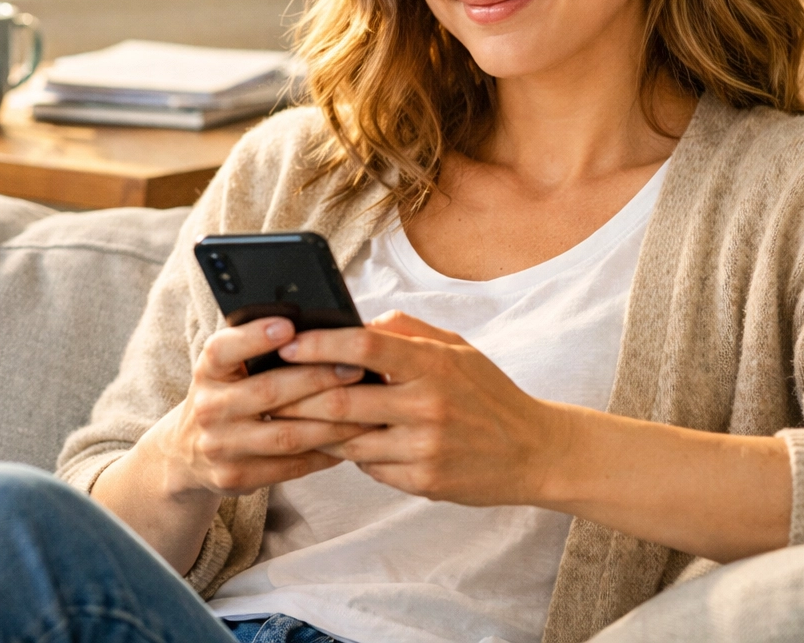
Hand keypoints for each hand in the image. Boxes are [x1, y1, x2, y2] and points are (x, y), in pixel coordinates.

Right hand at [142, 316, 370, 498]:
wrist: (187, 452)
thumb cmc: (226, 394)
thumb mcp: (226, 368)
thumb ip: (255, 347)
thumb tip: (314, 326)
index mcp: (207, 371)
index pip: (223, 349)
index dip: (254, 337)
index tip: (289, 325)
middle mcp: (208, 408)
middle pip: (268, 391)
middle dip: (317, 378)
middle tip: (355, 368)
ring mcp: (220, 447)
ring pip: (286, 434)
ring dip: (331, 422)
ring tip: (365, 408)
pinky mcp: (235, 478)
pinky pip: (289, 466)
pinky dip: (324, 453)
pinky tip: (349, 440)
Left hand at [272, 311, 559, 505]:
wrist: (534, 451)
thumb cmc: (487, 391)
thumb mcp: (455, 347)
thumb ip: (406, 329)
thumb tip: (358, 321)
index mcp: (432, 364)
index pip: (363, 345)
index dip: (320, 344)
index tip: (289, 343)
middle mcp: (426, 406)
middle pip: (342, 401)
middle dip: (299, 396)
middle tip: (269, 390)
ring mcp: (424, 448)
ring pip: (348, 441)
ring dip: (317, 430)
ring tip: (291, 418)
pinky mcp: (423, 482)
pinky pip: (369, 468)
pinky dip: (352, 454)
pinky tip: (341, 443)